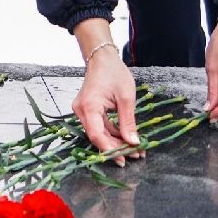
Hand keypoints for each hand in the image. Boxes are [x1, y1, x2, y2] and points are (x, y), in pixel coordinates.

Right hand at [71, 26, 139, 162]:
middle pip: (97, 136)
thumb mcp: (126, 98)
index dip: (110, 149)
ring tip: (134, 148)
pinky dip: (112, 133)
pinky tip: (126, 138)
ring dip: (115, 141)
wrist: (102, 59)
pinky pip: (99, 126)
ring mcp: (83, 111)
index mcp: (89, 106)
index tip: (125, 159)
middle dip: (116, 147)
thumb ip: (128, 122)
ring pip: (99, 133)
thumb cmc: (114, 73)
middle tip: (135, 154)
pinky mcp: (88, 110)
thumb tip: (133, 142)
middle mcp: (81, 110)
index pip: (97, 135)